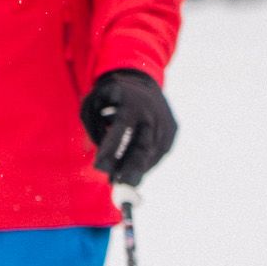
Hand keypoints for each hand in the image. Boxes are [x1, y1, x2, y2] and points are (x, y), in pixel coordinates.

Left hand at [79, 69, 176, 186]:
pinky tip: (137, 170)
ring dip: (138, 169)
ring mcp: (165, 121)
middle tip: (120, 186)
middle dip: (131, 168)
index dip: (112, 148)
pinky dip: (147, 163)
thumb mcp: (94, 102)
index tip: (100, 167)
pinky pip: (160, 152)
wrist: (141, 79)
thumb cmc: (110, 96)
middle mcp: (151, 112)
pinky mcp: (173, 129)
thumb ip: (93, 127)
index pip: (121, 127)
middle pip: (143, 145)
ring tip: (124, 182)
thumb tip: (99, 159)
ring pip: (152, 152)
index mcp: (130, 102)